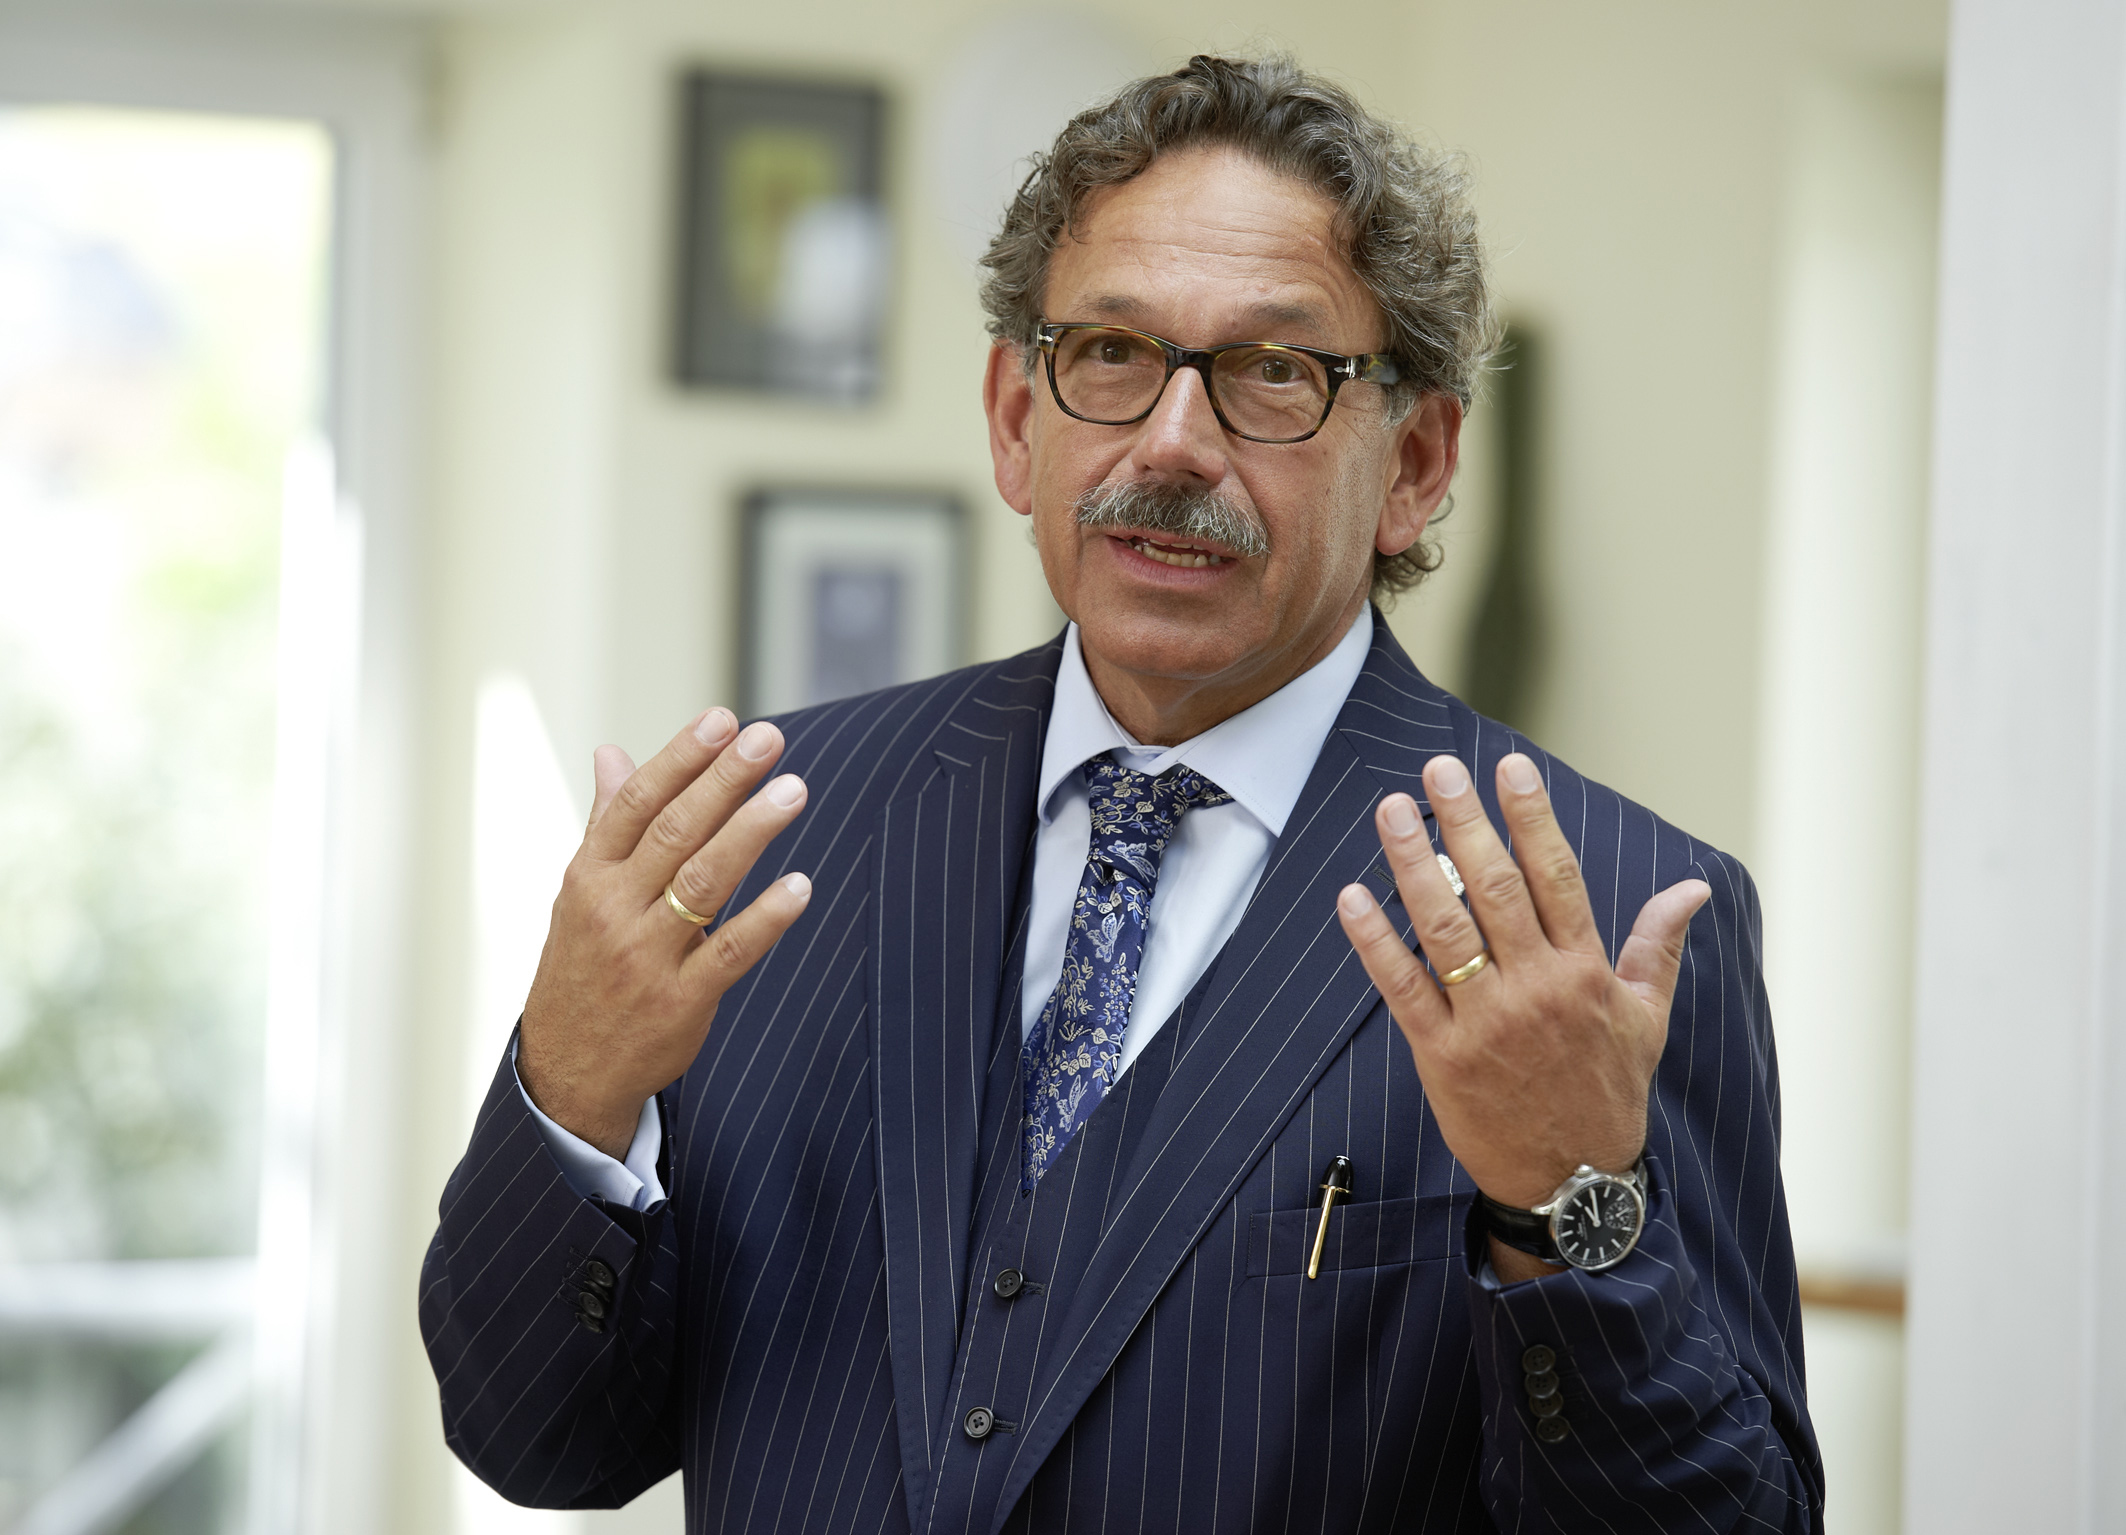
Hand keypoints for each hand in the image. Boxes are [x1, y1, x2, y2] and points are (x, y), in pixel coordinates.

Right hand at [518, 709, 812, 1156]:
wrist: (565, 1071)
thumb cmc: (581, 966)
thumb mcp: (579, 892)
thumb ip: (607, 822)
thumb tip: (611, 752)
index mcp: (589, 875)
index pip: (637, 803)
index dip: (681, 758)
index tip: (722, 720)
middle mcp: (614, 909)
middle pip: (674, 832)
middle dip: (723, 781)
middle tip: (768, 738)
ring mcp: (646, 956)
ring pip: (703, 882)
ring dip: (751, 833)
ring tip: (793, 790)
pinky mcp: (680, 1001)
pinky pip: (728, 952)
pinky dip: (765, 917)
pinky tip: (800, 886)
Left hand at [1335, 753, 1707, 1271]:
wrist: (1574, 1183)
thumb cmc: (1607, 1092)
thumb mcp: (1646, 1018)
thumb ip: (1658, 945)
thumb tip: (1693, 887)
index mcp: (1585, 971)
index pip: (1558, 876)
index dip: (1533, 818)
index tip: (1510, 768)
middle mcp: (1537, 987)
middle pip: (1496, 887)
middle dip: (1465, 822)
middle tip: (1437, 770)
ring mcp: (1487, 1021)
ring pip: (1446, 927)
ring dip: (1413, 865)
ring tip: (1390, 813)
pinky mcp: (1443, 1056)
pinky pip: (1404, 988)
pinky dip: (1376, 942)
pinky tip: (1355, 897)